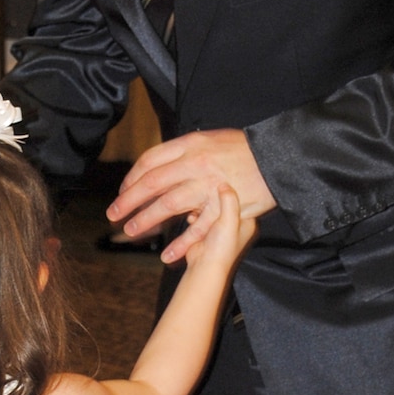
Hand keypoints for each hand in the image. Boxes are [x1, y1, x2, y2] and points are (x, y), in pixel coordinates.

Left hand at [109, 129, 276, 264]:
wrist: (279, 157)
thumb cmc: (245, 149)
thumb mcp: (212, 139)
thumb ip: (186, 152)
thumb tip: (161, 165)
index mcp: (191, 144)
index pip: (151, 160)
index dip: (133, 177)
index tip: (123, 191)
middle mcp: (197, 163)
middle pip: (153, 183)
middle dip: (130, 201)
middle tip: (113, 214)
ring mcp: (210, 186)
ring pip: (170, 204)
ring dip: (147, 220)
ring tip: (131, 231)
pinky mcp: (227, 207)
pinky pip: (199, 228)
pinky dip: (182, 243)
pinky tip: (167, 255)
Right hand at [182, 184, 254, 271]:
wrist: (204, 267)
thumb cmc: (221, 248)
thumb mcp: (229, 221)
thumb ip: (229, 201)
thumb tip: (225, 184)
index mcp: (247, 223)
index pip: (244, 200)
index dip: (234, 190)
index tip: (224, 179)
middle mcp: (234, 226)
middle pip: (225, 204)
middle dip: (215, 197)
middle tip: (208, 188)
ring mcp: (219, 229)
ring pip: (211, 210)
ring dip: (203, 207)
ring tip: (198, 205)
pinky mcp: (204, 233)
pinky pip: (199, 218)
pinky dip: (195, 216)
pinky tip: (192, 217)